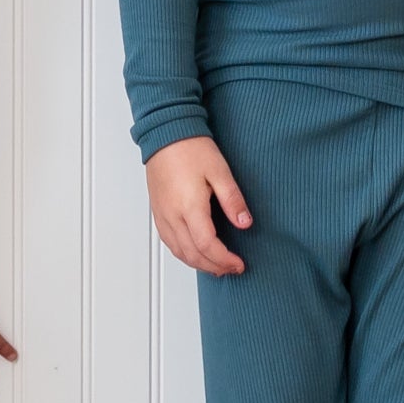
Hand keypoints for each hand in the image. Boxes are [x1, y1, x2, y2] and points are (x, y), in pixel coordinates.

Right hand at [144, 137, 249, 275]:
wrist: (166, 134)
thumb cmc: (191, 148)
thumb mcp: (220, 171)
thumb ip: (233, 200)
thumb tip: (245, 224)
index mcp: (189, 207)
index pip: (207, 246)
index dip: (224, 259)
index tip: (238, 263)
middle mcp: (172, 215)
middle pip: (192, 255)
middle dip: (214, 266)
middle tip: (231, 268)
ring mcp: (162, 215)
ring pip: (178, 252)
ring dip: (198, 264)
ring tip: (216, 266)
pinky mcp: (158, 212)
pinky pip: (169, 242)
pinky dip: (183, 254)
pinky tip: (195, 253)